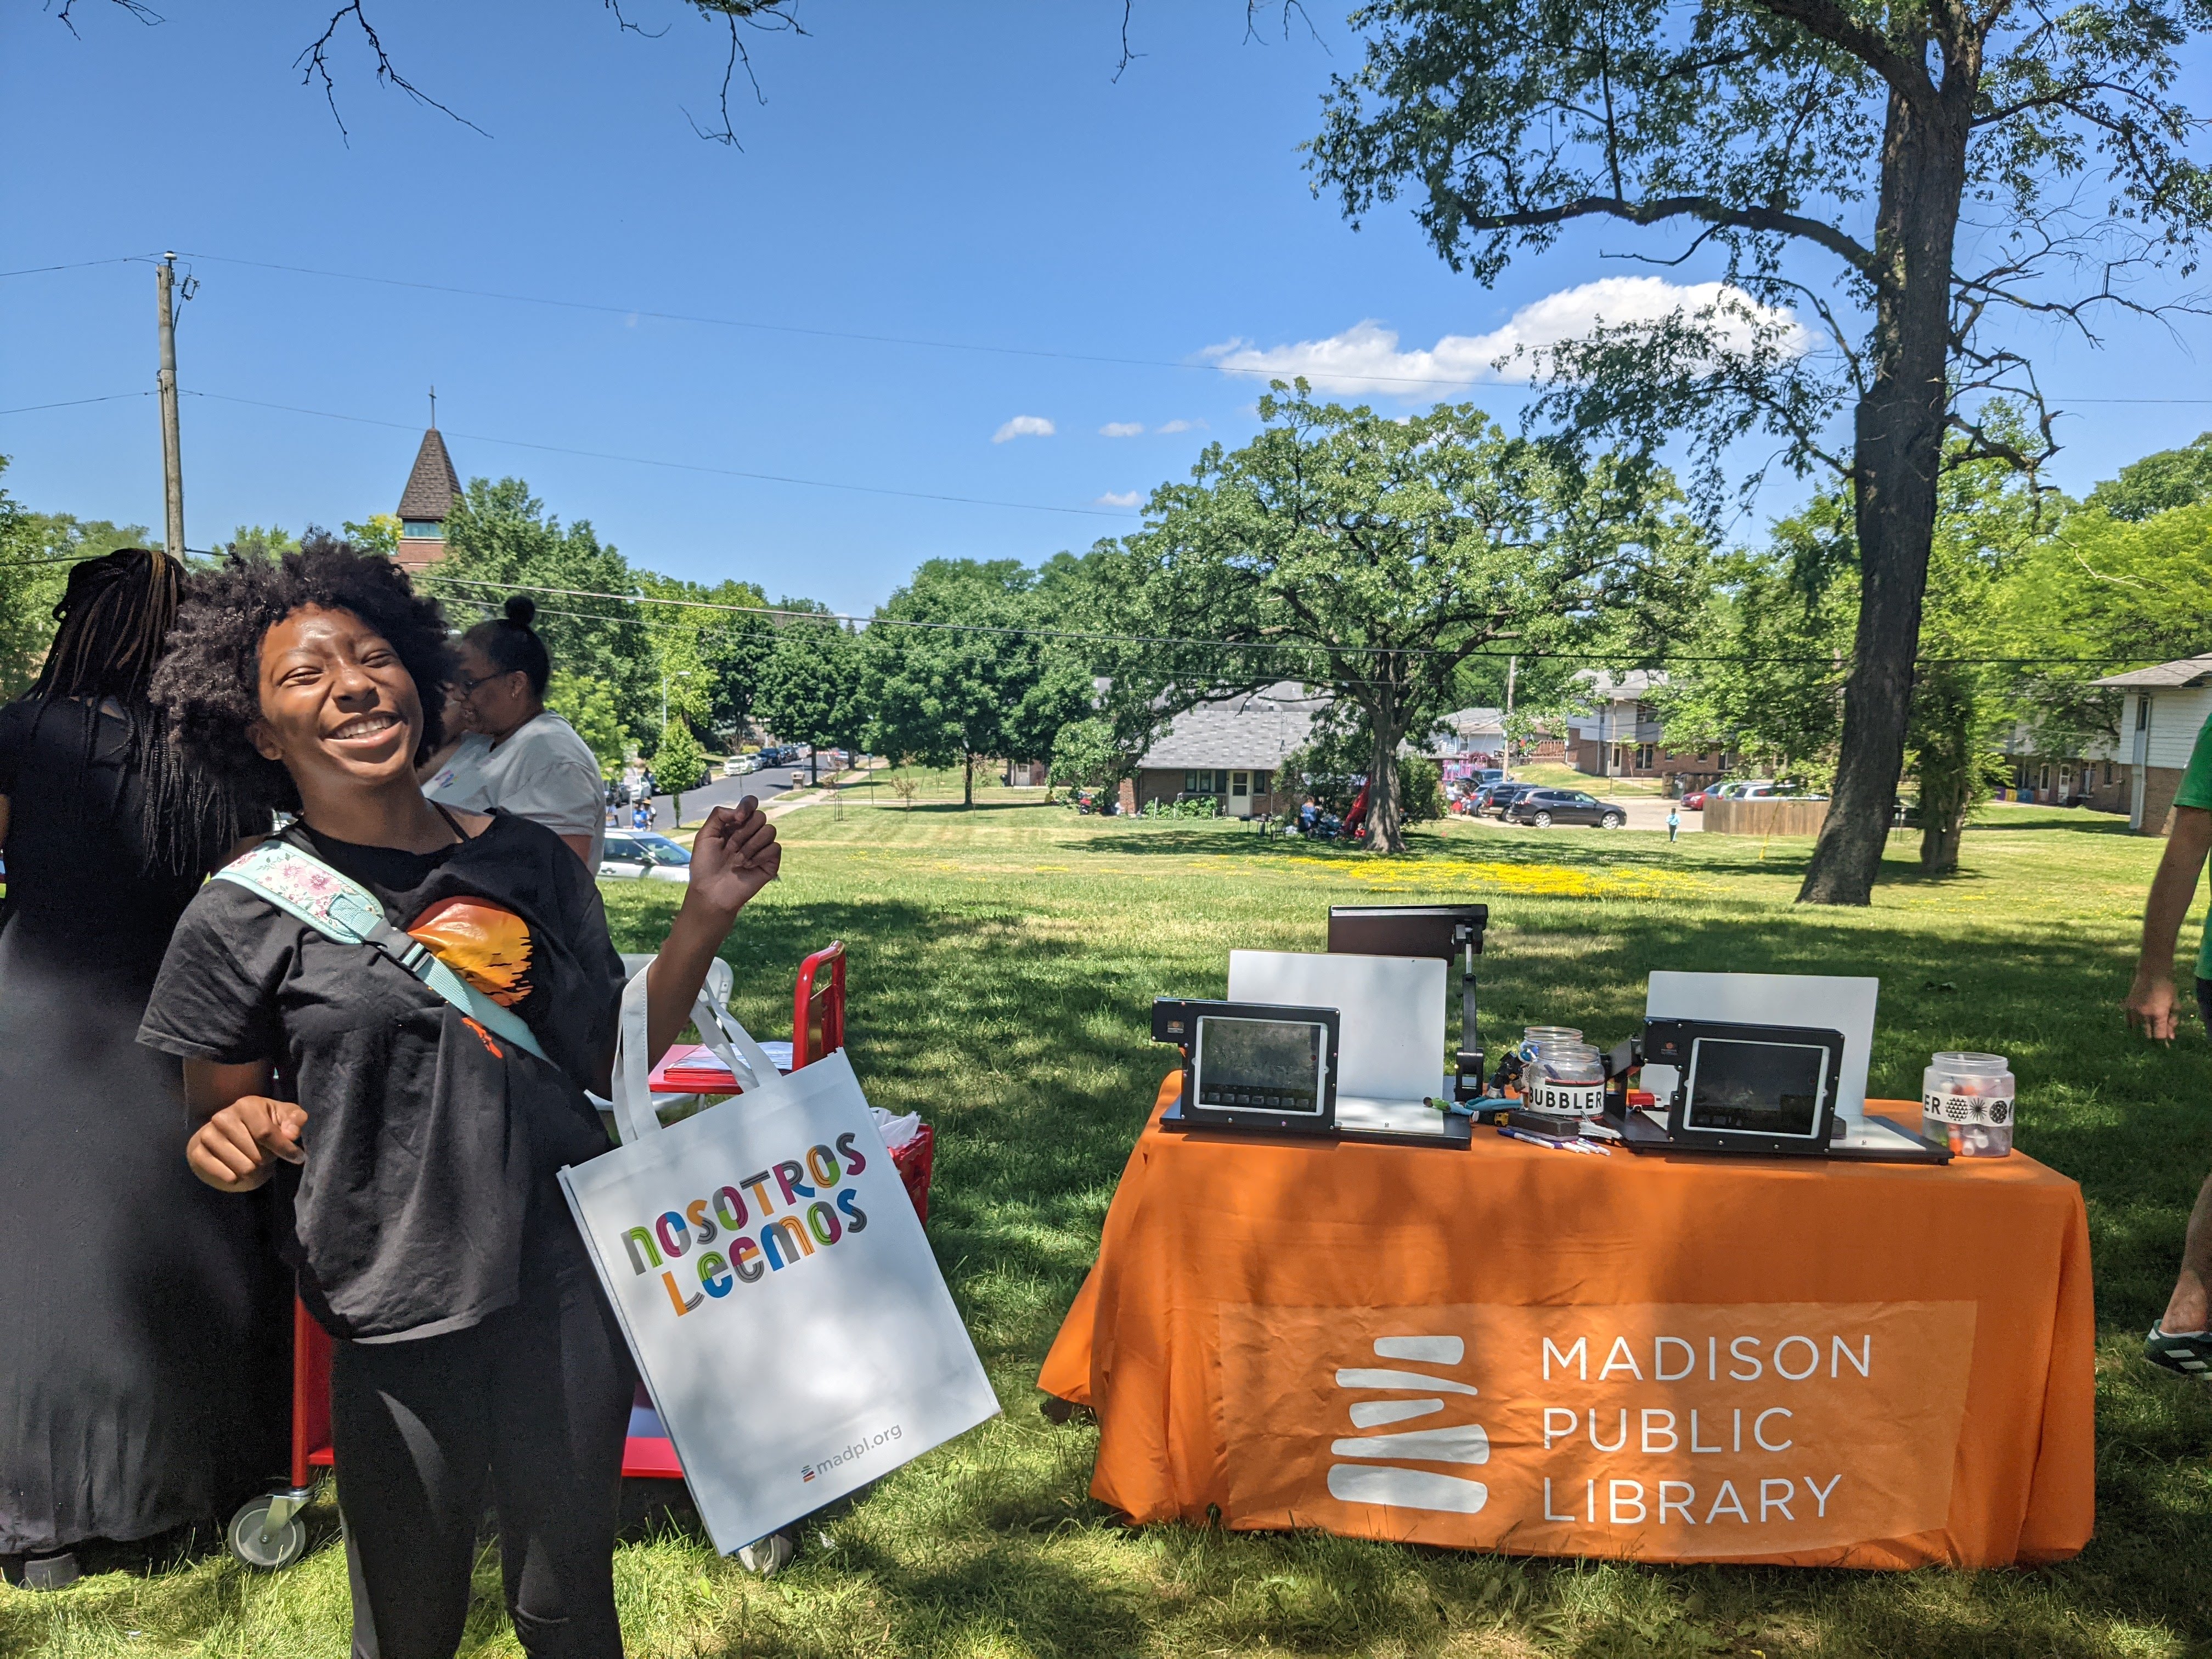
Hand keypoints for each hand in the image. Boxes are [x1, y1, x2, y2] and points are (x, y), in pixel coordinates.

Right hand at [187, 1096, 307, 1191]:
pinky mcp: (197, 1153)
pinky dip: (236, 1178)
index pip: (266, 1133)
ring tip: (252, 1160)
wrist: (227, 1133)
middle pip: (256, 1154)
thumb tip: (292, 1134)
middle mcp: (223, 1117)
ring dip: (253, 1170)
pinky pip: (224, 1175)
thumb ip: (294, 1120)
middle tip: (266, 1155)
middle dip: (267, 1159)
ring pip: (243, 1167)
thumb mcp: (283, 1116)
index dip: (284, 1149)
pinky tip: (237, 1171)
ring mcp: (207, 1135)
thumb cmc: (262, 1122)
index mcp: (246, 1105)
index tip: (298, 1157)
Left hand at [681, 798, 781, 924]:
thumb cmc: (705, 865)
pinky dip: (760, 856)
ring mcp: (762, 848)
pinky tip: (747, 866)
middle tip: (731, 847)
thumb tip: (740, 812)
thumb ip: (719, 815)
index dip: (747, 806)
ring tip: (738, 860)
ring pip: (770, 830)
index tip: (738, 818)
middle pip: (761, 816)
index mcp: (736, 825)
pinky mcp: (771, 862)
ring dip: (751, 845)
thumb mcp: (705, 835)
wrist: (711, 892)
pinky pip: (775, 848)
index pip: (750, 804)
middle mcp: (751, 834)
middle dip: (744, 832)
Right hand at [2126, 970, 2179, 1042]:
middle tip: (2155, 1041)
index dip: (2163, 1042)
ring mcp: (2134, 1010)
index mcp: (2159, 1014)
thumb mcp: (2175, 1004)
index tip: (2165, 1046)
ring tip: (2144, 1036)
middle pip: (2148, 1034)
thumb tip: (2171, 1037)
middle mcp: (2145, 1014)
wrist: (2152, 973)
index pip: (2159, 1035)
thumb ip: (2173, 1021)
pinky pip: (2127, 1021)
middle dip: (2152, 1039)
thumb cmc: (2167, 988)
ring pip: (2136, 1029)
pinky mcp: (2127, 1006)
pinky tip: (2134, 1028)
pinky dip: (2131, 1026)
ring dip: (2141, 1033)